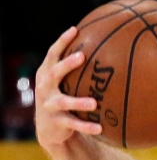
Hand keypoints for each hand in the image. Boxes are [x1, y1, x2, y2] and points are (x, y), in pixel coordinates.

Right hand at [34, 27, 102, 148]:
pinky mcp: (55, 122)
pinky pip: (73, 124)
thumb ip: (78, 70)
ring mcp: (48, 105)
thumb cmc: (64, 98)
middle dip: (66, 65)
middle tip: (82, 57)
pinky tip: (100, 128)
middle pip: (54, 73)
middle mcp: (45, 88)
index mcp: (47, 74)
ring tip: (94, 102)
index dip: (61, 42)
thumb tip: (108, 48)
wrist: (50, 129)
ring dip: (78, 101)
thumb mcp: (65, 83)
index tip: (74, 30)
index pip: (52, 54)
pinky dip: (86, 126)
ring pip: (63, 102)